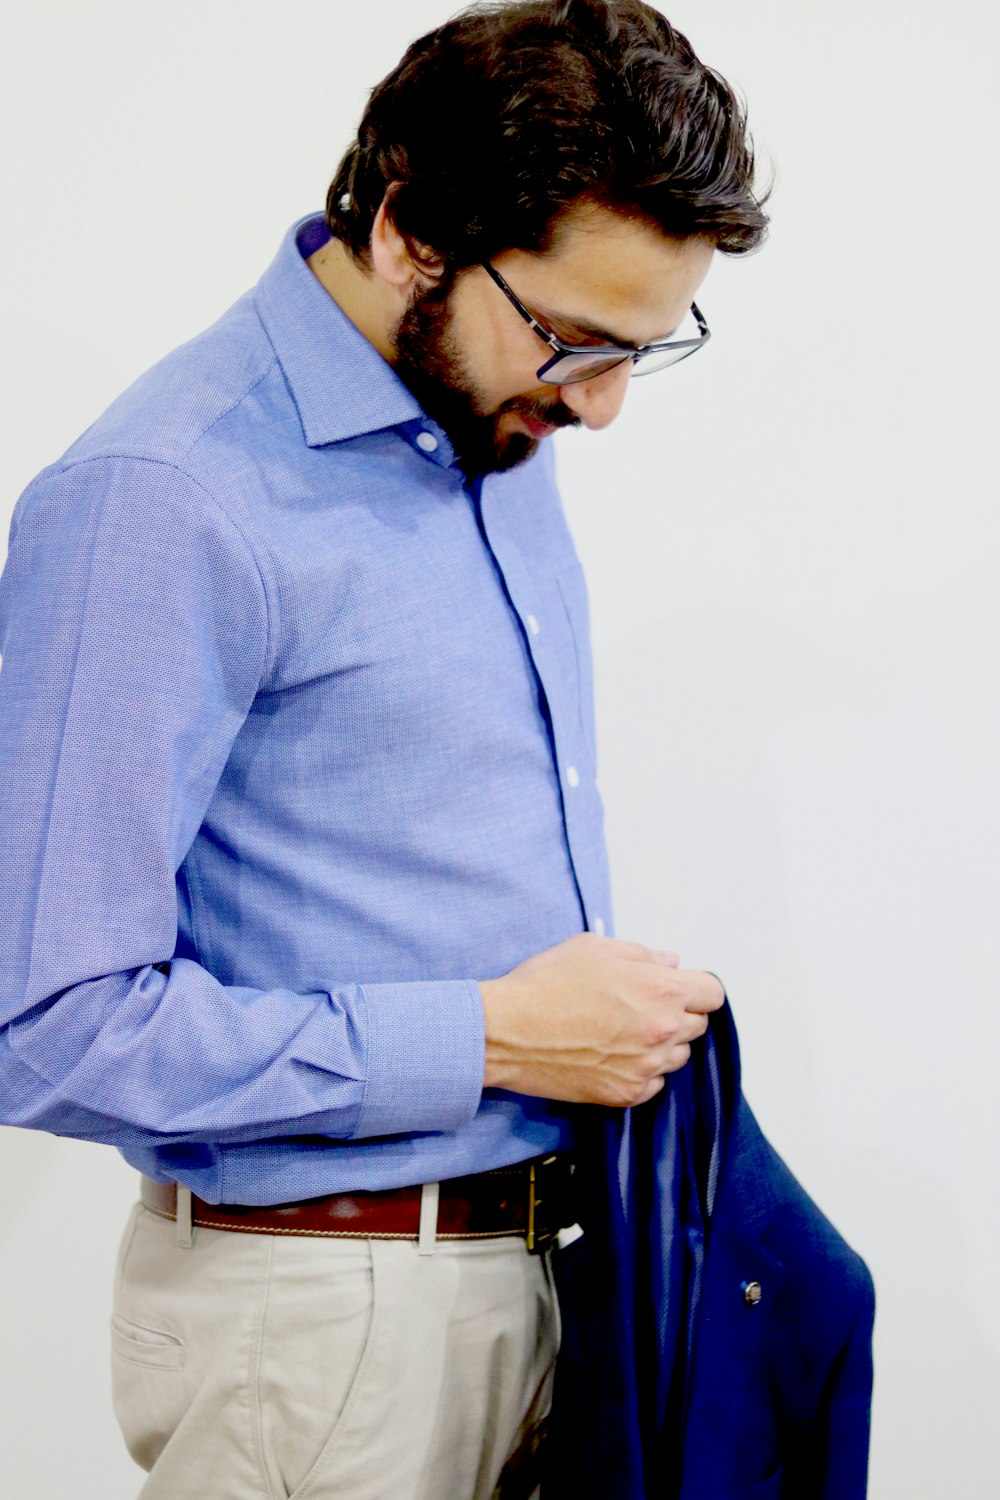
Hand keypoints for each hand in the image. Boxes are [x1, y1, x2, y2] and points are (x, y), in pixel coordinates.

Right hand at [478, 932, 724, 1107]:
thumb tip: (669, 963)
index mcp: (660, 990)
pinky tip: (610, 1055)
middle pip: (698, 1026)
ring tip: (622, 1033)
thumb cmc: (545, 983)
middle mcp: (662, 1031)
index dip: (695, 988)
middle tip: (639, 1007)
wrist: (506, 1032)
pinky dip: (641, 1071)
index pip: (712, 994)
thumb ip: (641, 954)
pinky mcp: (626, 1094)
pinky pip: (654, 1083)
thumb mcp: (594, 948)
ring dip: (661, 1044)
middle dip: (676, 1013)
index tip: (676, 988)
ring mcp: (646, 1068)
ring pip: (677, 1057)